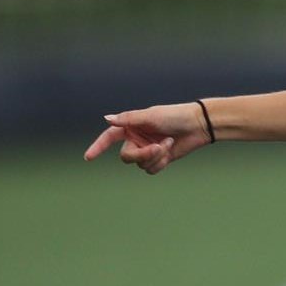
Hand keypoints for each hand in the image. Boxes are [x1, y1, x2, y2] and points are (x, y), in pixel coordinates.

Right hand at [82, 103, 210, 174]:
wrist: (197, 125)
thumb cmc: (174, 116)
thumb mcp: (150, 116)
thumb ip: (128, 119)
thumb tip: (106, 118)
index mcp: (131, 126)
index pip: (109, 137)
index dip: (98, 147)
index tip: (88, 157)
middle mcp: (136, 139)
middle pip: (126, 157)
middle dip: (141, 155)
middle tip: (157, 148)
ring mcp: (147, 150)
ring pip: (140, 164)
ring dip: (155, 156)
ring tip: (168, 143)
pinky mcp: (158, 159)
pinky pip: (151, 169)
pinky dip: (161, 162)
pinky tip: (170, 149)